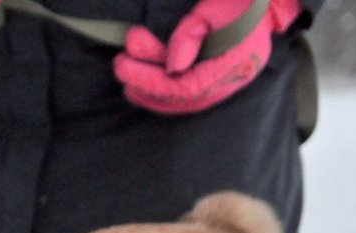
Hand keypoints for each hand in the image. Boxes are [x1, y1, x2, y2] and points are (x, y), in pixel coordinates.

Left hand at [113, 0, 302, 114]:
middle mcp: (233, 79)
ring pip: (186, 100)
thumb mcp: (213, 8)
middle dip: (146, 86)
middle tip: (120, 69)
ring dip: (153, 93)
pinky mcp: (223, 77)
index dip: (151, 79)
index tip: (125, 66)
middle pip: (183, 98)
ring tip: (128, 83)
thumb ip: (191, 36)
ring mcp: (230, 80)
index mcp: (234, 63)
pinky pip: (191, 94)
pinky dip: (167, 93)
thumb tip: (172, 67)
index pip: (185, 86)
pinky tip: (146, 88)